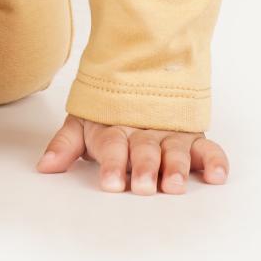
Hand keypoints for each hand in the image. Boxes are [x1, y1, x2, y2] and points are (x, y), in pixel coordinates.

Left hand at [35, 114, 229, 193]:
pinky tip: (217, 177)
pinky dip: (215, 161)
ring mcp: (170, 135)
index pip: (112, 146)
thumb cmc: (107, 113)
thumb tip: (43, 167)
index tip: (109, 183)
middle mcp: (144, 132)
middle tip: (141, 186)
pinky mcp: (193, 138)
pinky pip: (208, 149)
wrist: (138, 74)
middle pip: (144, 149)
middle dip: (143, 168)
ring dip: (176, 167)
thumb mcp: (82, 125)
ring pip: (175, 150)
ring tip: (174, 185)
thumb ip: (64, 146)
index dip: (110, 163)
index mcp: (115, 129)